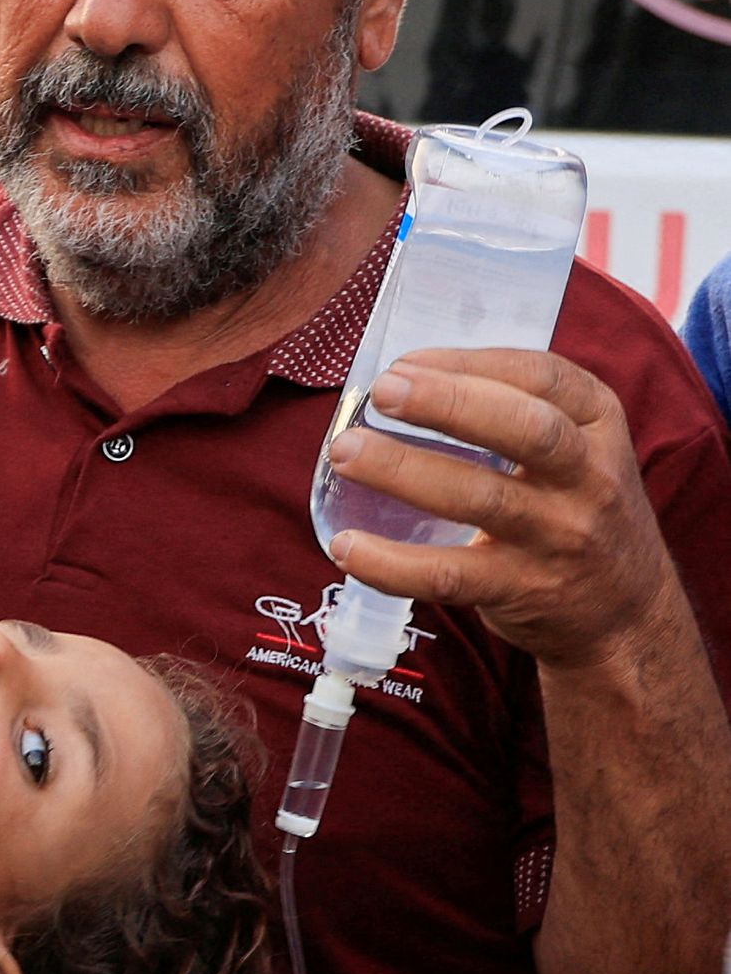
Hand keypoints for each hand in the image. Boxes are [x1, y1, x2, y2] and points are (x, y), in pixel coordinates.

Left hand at [322, 350, 689, 672]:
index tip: (405, 362)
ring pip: (482, 497)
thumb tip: (400, 380)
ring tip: (345, 452)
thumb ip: (511, 412)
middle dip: (449, 403)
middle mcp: (589, 477)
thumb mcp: (576, 447)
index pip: (544, 377)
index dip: (470, 363)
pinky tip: (347, 547)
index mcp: (598, 425)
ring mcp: (560, 536)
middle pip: (526, 429)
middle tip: (383, 392)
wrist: (628, 610)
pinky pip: (451, 575)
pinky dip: (392, 564)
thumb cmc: (576, 508)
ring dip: (405, 471)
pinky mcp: (523, 589)